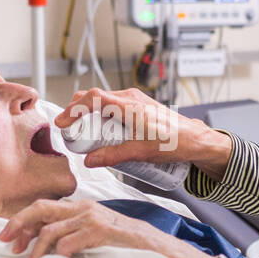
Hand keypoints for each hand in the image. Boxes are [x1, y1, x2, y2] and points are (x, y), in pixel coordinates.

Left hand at [0, 198, 173, 257]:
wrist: (155, 247)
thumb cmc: (124, 244)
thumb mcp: (94, 235)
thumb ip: (72, 235)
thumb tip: (44, 247)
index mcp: (80, 208)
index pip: (42, 207)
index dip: (21, 221)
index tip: (8, 238)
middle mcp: (83, 208)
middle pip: (40, 209)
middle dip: (18, 224)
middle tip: (5, 241)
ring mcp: (92, 218)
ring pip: (51, 229)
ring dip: (36, 247)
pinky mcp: (101, 231)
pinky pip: (71, 241)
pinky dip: (60, 251)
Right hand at [54, 87, 230, 176]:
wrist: (196, 140)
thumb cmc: (175, 143)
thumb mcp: (141, 152)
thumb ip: (113, 156)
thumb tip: (90, 161)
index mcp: (129, 106)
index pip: (94, 98)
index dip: (74, 108)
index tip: (62, 122)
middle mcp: (131, 98)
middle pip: (95, 97)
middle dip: (77, 110)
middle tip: (68, 129)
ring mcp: (135, 100)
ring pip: (104, 100)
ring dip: (90, 113)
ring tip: (83, 132)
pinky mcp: (138, 105)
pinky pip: (113, 105)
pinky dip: (102, 114)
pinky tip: (102, 131)